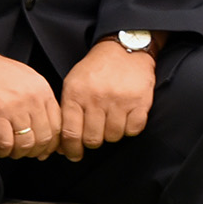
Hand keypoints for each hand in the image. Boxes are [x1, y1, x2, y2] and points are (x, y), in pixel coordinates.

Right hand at [0, 45, 61, 157]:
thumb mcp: (28, 79)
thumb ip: (41, 100)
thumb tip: (49, 130)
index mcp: (42, 91)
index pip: (58, 125)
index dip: (52, 144)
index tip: (44, 151)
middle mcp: (32, 99)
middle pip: (44, 138)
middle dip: (35, 152)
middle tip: (25, 153)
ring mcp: (14, 107)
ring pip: (26, 144)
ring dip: (18, 153)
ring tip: (10, 151)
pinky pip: (5, 143)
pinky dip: (2, 151)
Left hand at [58, 41, 155, 159]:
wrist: (124, 48)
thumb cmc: (96, 69)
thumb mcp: (73, 83)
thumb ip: (67, 112)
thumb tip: (62, 146)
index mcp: (76, 94)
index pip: (71, 133)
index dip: (71, 150)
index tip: (74, 155)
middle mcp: (97, 98)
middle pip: (93, 139)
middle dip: (93, 141)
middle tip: (95, 134)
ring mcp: (119, 100)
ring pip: (113, 137)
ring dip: (112, 133)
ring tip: (111, 120)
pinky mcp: (140, 102)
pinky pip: (133, 130)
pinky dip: (130, 128)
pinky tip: (126, 117)